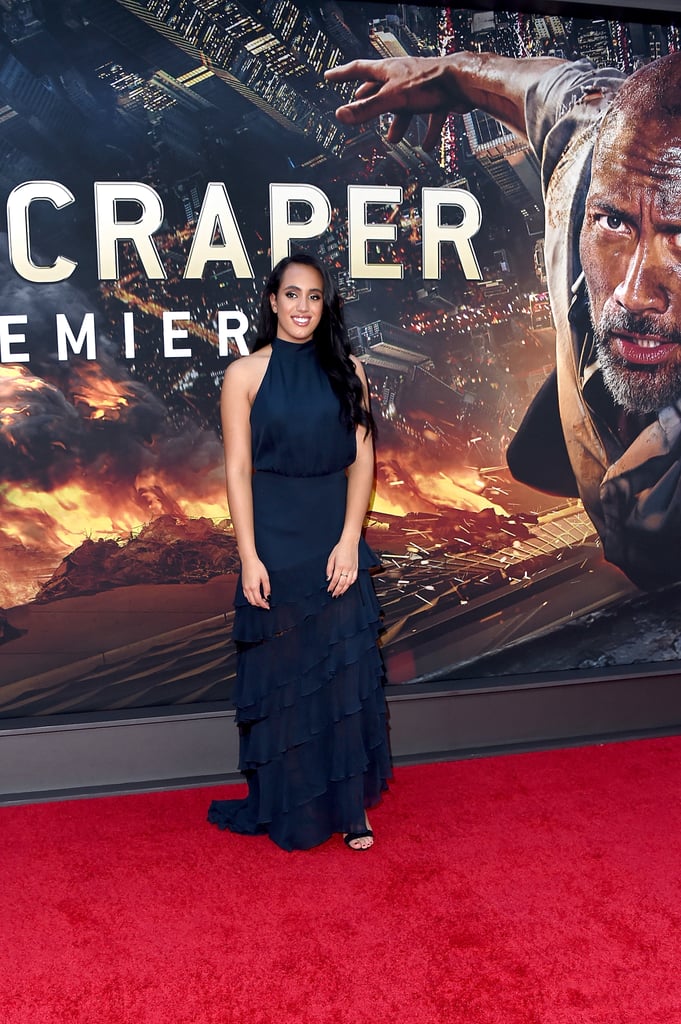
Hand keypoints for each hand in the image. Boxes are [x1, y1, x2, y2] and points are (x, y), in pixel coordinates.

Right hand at [241, 556, 270, 608]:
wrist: (249, 560)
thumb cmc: (257, 567)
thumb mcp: (265, 577)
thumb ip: (267, 588)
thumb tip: (268, 596)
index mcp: (254, 587)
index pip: (259, 600)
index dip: (263, 605)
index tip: (268, 606)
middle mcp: (248, 589)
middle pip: (253, 602)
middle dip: (259, 605)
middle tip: (266, 604)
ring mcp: (244, 587)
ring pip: (249, 600)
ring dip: (255, 602)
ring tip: (262, 600)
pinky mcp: (243, 585)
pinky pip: (246, 595)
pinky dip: (251, 598)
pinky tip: (255, 596)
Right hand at [325, 56, 470, 149]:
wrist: (464, 82)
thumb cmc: (430, 84)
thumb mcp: (392, 99)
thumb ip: (367, 109)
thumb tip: (340, 116)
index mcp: (388, 70)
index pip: (358, 69)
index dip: (341, 74)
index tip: (329, 76)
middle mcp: (403, 75)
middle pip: (380, 87)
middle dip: (368, 99)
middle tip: (357, 104)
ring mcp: (420, 86)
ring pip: (404, 105)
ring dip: (398, 122)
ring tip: (392, 139)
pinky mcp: (437, 97)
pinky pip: (429, 116)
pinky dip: (426, 131)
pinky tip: (426, 147)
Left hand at [326, 539, 357, 597]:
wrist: (350, 542)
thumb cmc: (340, 548)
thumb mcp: (331, 557)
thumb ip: (329, 569)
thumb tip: (328, 578)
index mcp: (339, 566)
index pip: (334, 580)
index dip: (332, 586)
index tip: (329, 590)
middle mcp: (346, 568)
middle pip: (341, 583)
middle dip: (337, 590)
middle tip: (334, 595)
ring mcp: (352, 568)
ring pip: (348, 582)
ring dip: (344, 589)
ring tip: (340, 593)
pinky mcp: (356, 568)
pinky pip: (354, 578)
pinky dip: (351, 583)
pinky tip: (348, 586)